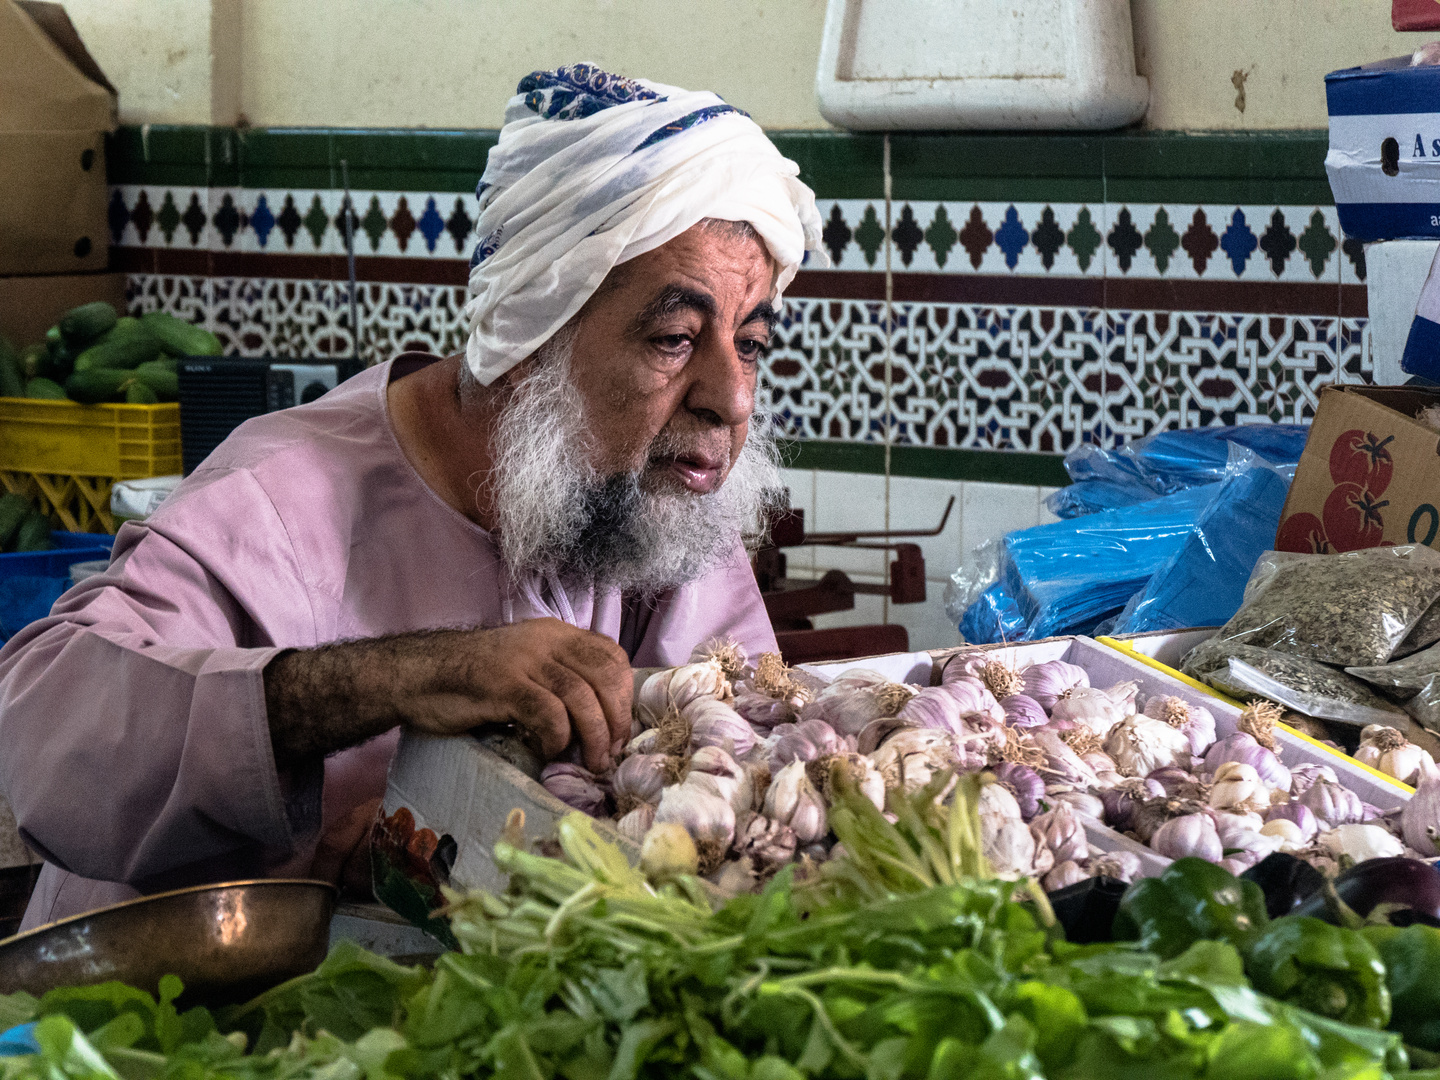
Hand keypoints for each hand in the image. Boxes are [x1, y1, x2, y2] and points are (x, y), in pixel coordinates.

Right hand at [401, 619, 631, 770]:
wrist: (418, 675)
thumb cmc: (474, 679)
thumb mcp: (526, 666)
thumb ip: (560, 679)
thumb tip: (602, 720)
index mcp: (556, 634)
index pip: (612, 655)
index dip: (624, 694)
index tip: (620, 727)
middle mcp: (546, 641)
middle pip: (604, 676)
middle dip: (615, 720)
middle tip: (610, 752)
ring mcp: (524, 661)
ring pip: (581, 697)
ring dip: (593, 736)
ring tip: (589, 762)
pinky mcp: (503, 685)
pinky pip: (548, 713)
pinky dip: (557, 738)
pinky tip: (547, 751)